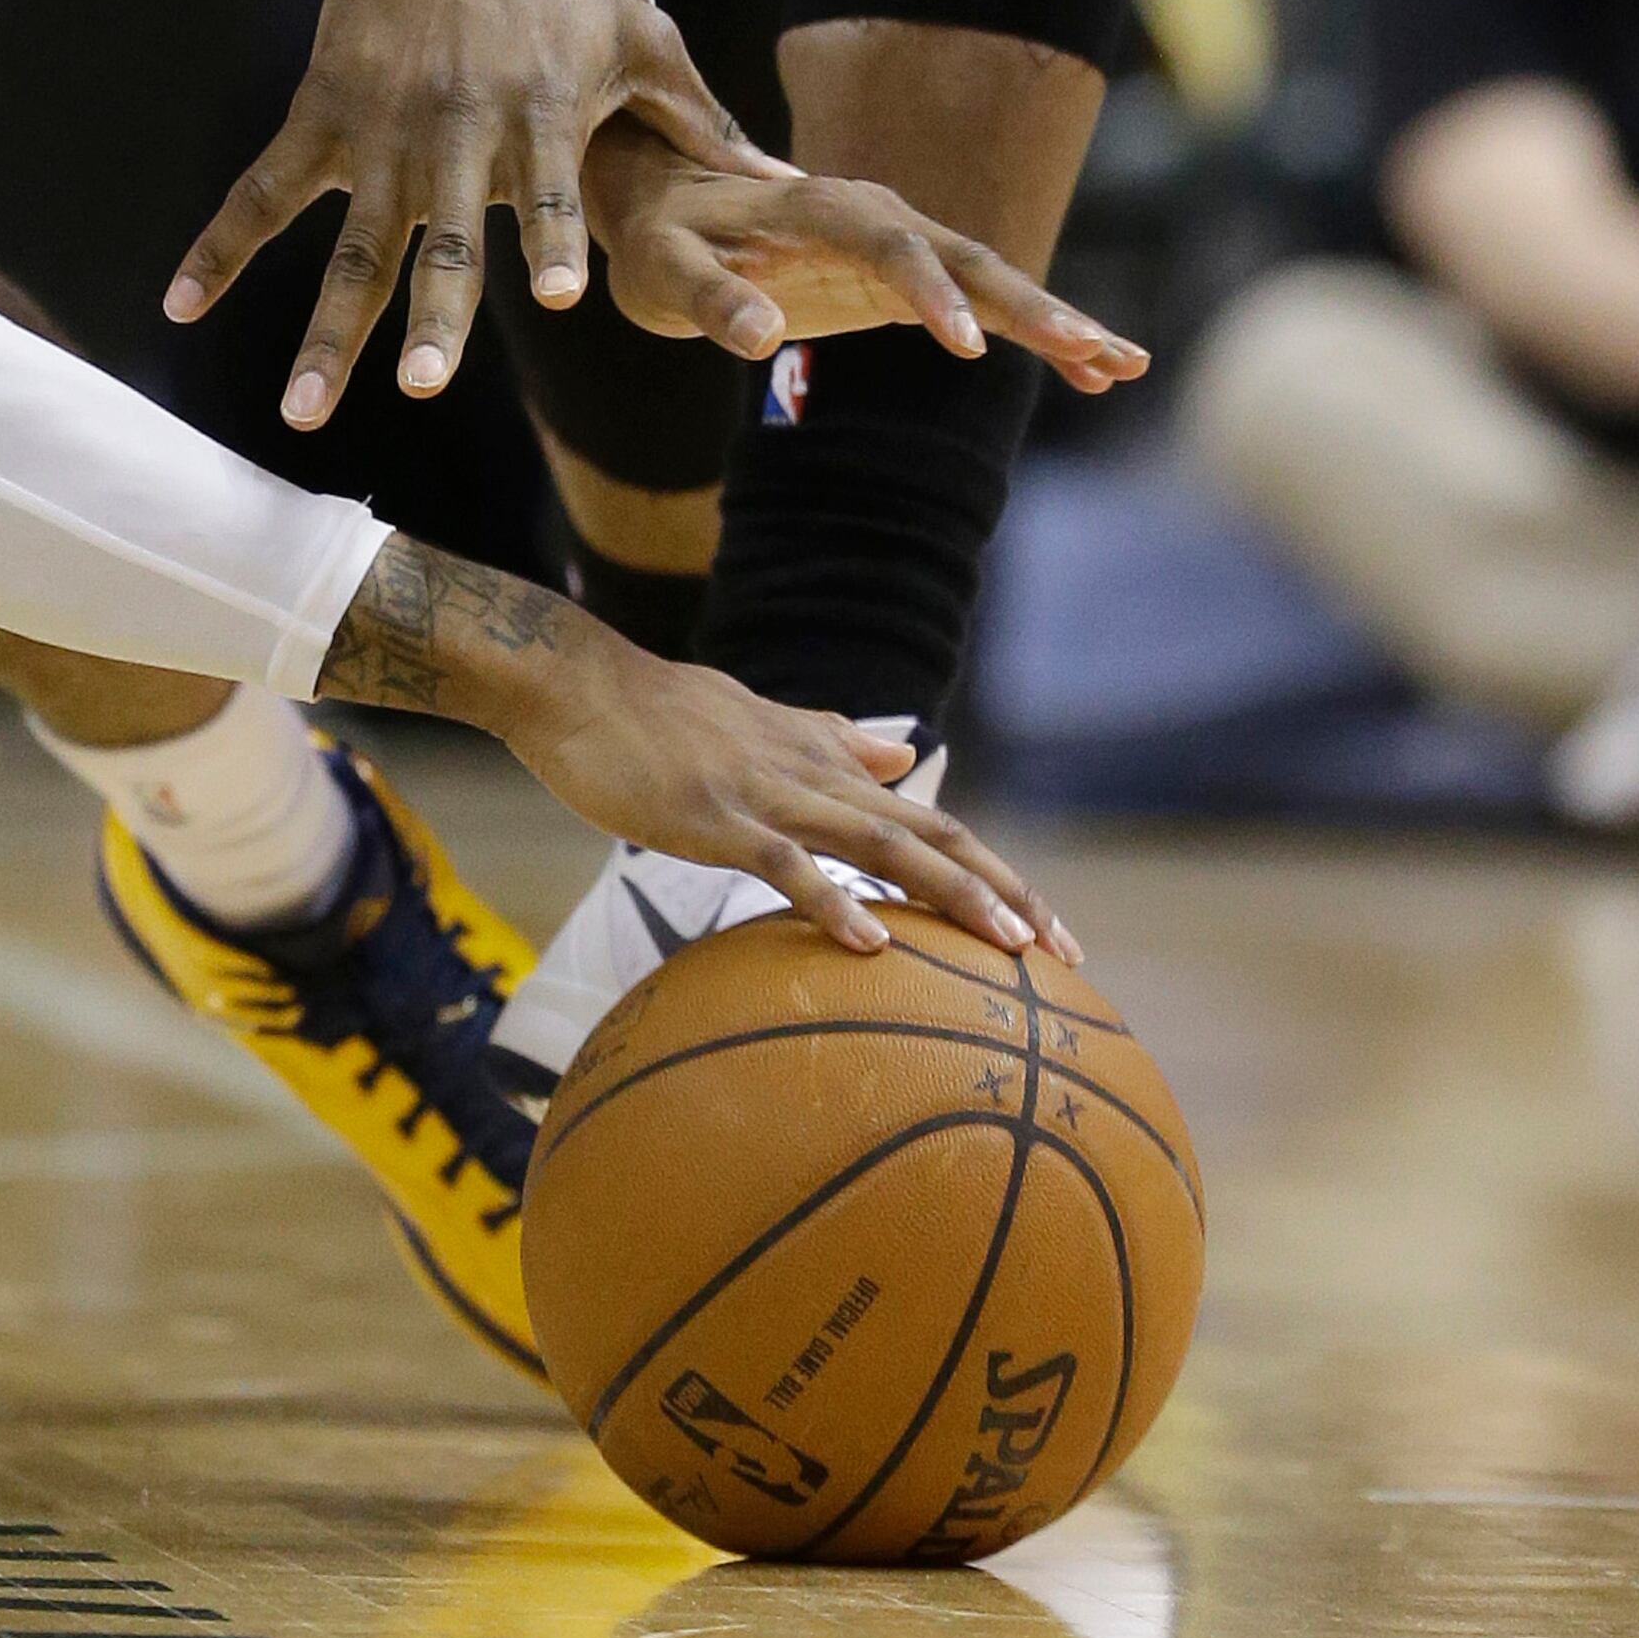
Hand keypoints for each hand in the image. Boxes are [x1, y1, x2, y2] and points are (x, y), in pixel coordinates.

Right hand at [168, 0, 774, 425]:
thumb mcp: (638, 37)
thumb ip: (699, 117)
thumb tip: (780, 177)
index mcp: (537, 116)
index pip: (549, 187)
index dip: (551, 235)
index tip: (557, 293)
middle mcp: (456, 132)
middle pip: (442, 238)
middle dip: (432, 314)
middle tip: (424, 386)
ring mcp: (379, 130)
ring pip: (350, 242)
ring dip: (329, 326)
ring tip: (305, 405)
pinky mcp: (322, 114)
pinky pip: (264, 191)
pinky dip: (220, 246)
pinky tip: (182, 302)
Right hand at [318, 535, 1067, 961]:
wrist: (574, 683)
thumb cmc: (654, 711)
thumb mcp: (756, 718)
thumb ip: (831, 738)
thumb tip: (902, 756)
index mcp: (824, 761)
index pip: (931, 822)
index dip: (996, 872)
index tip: (1049, 929)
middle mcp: (813, 774)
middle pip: (930, 836)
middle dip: (1005, 893)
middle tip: (1064, 954)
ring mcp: (767, 794)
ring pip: (880, 846)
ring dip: (951, 895)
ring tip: (1008, 945)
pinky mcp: (716, 817)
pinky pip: (786, 865)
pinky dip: (834, 902)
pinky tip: (872, 943)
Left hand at [583, 110, 1145, 394]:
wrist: (663, 204)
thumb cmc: (658, 241)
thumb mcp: (662, 271)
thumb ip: (707, 299)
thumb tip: (760, 332)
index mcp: (822, 210)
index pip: (891, 247)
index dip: (933, 294)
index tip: (972, 349)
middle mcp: (876, 217)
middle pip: (967, 261)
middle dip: (1032, 307)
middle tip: (1098, 353)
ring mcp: (899, 245)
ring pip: (991, 280)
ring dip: (1055, 320)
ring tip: (1123, 364)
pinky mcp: (905, 280)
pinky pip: (984, 305)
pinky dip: (1037, 333)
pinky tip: (1095, 372)